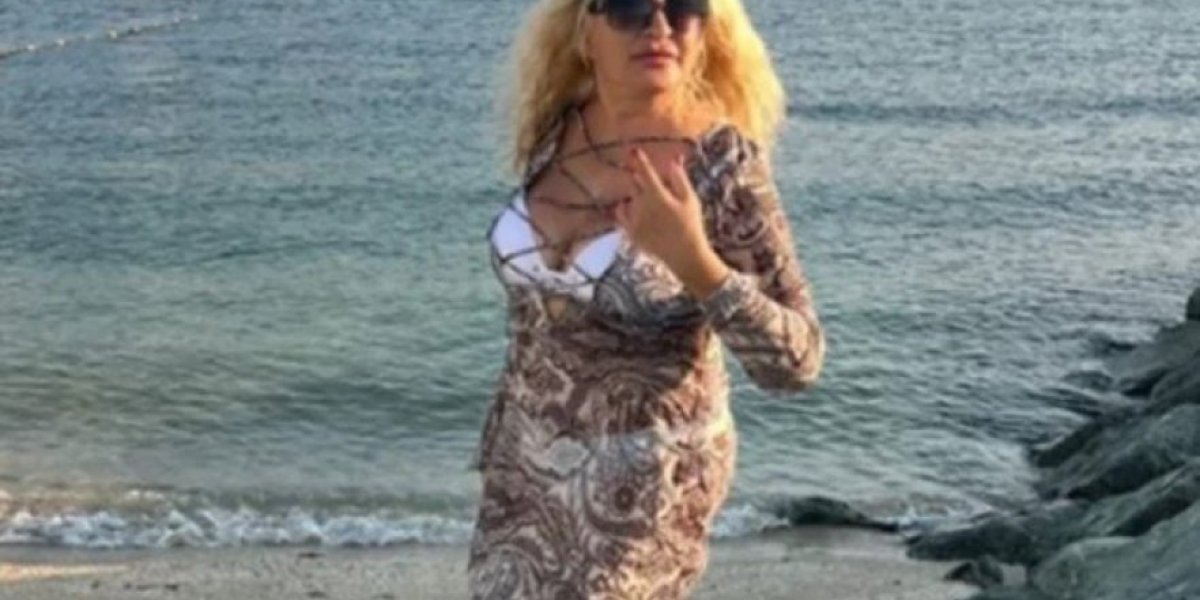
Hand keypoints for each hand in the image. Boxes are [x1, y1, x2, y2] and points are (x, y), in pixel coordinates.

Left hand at [614, 146, 730, 298]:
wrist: (684, 254)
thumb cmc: (690, 224)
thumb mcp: (690, 199)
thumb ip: (679, 179)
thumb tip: (672, 160)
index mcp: (657, 195)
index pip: (644, 171)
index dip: (638, 159)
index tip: (633, 150)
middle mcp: (641, 205)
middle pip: (635, 183)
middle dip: (639, 178)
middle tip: (649, 181)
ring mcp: (634, 219)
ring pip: (629, 197)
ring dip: (636, 194)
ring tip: (650, 202)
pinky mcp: (631, 231)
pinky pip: (621, 213)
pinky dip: (625, 207)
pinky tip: (632, 208)